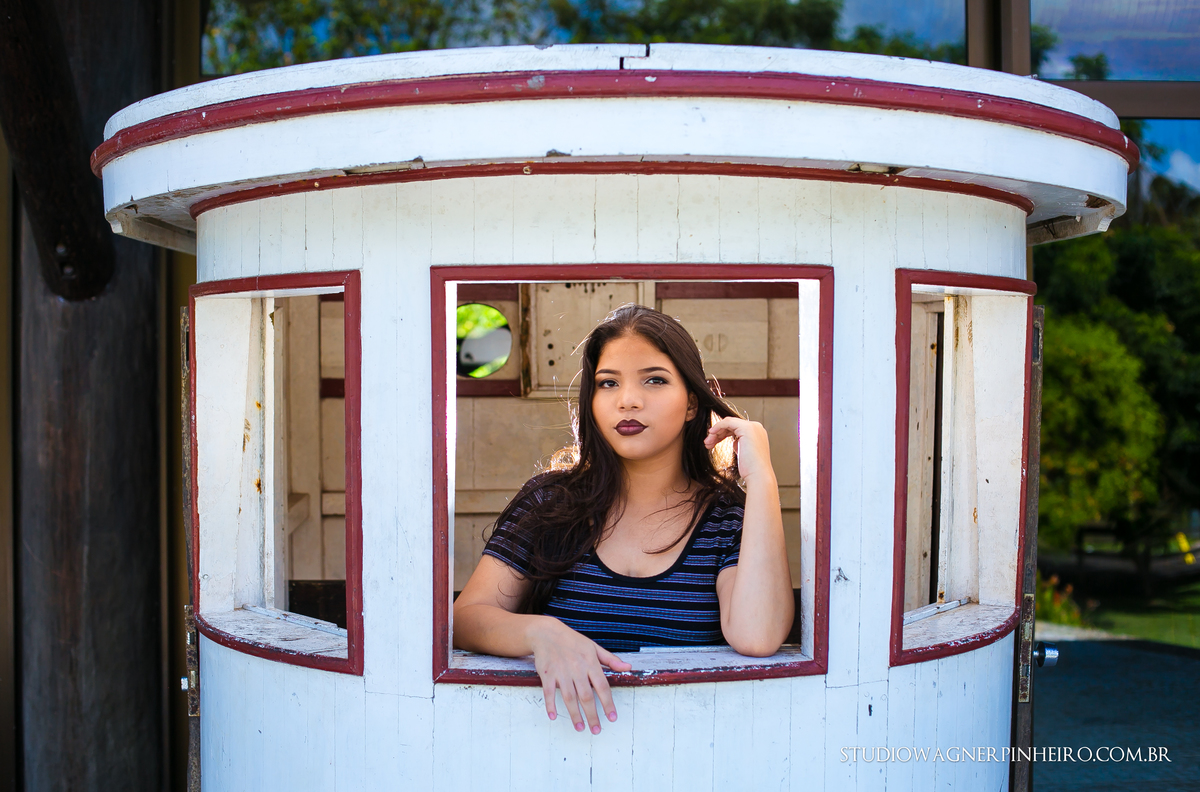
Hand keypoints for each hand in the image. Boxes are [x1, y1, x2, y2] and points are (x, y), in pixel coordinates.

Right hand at [527, 616, 631, 733]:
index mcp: (590, 662)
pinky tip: (554, 716)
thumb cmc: (573, 641)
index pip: (602, 686)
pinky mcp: (547, 674)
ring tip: (580, 728)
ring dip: (575, 714)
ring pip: (569, 697)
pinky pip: (549, 692)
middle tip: (596, 730)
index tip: (612, 717)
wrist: (547, 633)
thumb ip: (611, 660)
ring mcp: (561, 672)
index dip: (608, 703)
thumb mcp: (594, 647)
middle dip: (592, 715)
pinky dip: (550, 705)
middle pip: (586, 696)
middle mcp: (577, 668)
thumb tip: (628, 667)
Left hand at [704, 417, 775, 483]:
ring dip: (716, 432)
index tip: (713, 442)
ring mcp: (752, 427)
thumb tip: (735, 442)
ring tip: (708, 443)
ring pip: (729, 423)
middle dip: (718, 434)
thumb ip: (741, 445)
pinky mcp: (746, 428)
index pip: (736, 428)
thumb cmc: (751, 469)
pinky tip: (712, 433)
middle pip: (732, 425)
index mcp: (757, 434)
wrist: (758, 475)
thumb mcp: (744, 453)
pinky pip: (728, 422)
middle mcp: (756, 428)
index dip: (723, 434)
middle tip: (709, 443)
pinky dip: (718, 426)